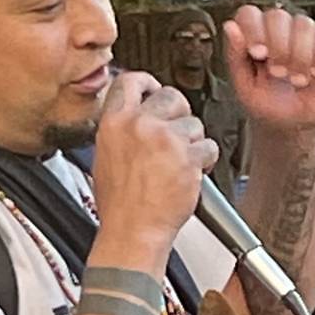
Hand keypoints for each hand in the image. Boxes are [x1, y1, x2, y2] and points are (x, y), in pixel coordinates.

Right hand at [92, 72, 215, 255]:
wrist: (132, 233)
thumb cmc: (120, 205)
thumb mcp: (105, 157)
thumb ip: (122, 130)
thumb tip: (137, 115)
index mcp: (114, 123)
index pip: (131, 81)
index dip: (148, 82)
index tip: (155, 89)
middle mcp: (139, 125)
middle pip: (171, 96)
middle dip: (179, 114)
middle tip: (176, 135)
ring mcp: (165, 139)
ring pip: (194, 124)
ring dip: (193, 143)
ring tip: (179, 165)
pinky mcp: (188, 157)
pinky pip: (209, 147)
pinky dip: (205, 161)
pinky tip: (191, 174)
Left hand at [221, 5, 314, 132]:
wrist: (295, 124)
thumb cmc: (268, 104)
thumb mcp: (244, 87)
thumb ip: (235, 56)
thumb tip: (230, 26)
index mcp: (254, 35)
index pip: (249, 14)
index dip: (253, 30)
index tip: (257, 53)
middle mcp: (279, 29)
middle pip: (277, 16)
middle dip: (277, 46)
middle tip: (278, 72)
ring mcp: (305, 34)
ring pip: (303, 24)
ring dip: (299, 56)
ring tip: (296, 79)